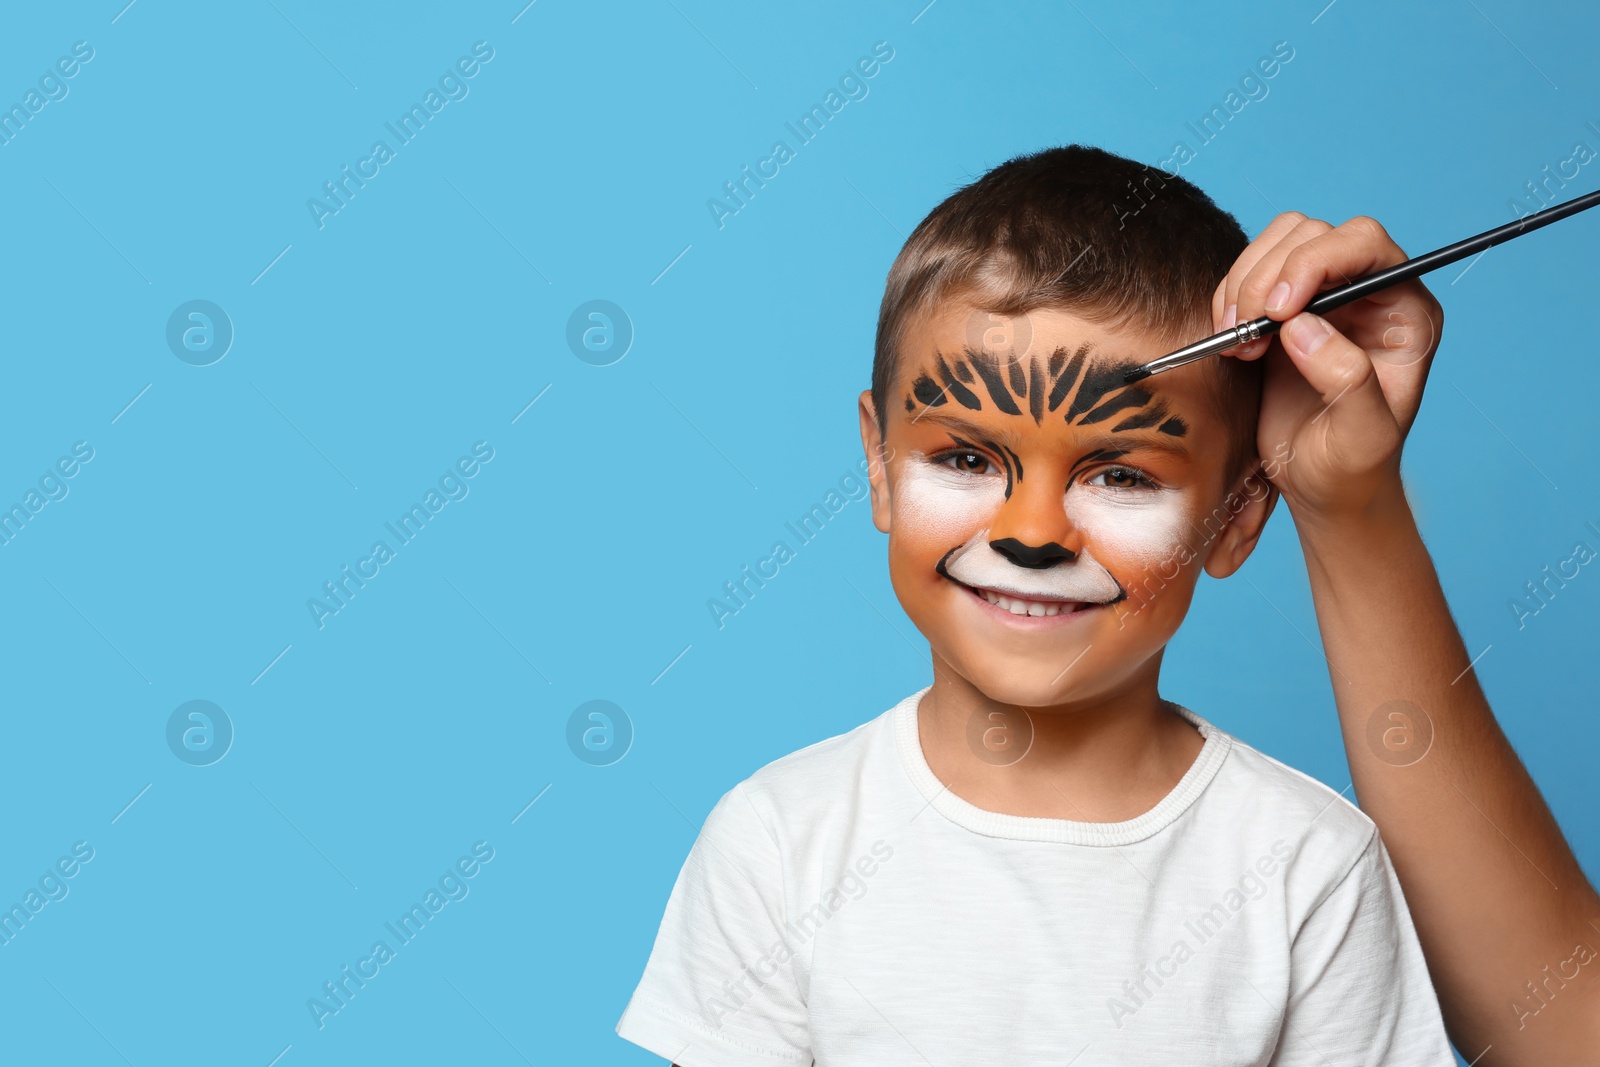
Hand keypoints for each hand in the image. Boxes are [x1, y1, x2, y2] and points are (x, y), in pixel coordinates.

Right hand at [1212, 213, 1442, 520]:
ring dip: (1244, 286)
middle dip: (1269, 278)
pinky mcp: (1282, 310)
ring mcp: (1323, 297)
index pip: (1365, 245)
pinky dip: (1228, 300)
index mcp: (1404, 312)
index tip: (1278, 311)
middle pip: (1313, 235)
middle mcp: (1367, 292)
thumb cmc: (1353, 467)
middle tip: (1250, 335)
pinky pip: (1249, 273)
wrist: (1321, 486)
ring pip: (1277, 242)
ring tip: (1239, 341)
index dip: (1316, 262)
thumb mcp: (1364, 436)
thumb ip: (1347, 378)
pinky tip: (1231, 340)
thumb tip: (1303, 327)